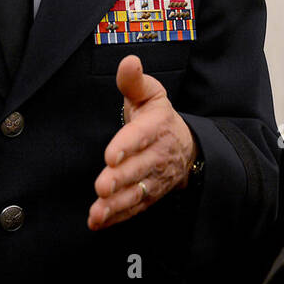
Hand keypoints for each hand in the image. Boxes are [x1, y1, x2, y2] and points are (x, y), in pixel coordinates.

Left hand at [88, 55, 195, 230]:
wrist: (185, 146)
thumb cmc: (157, 116)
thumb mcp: (150, 94)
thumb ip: (134, 81)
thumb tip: (129, 61)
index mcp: (156, 125)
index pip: (141, 135)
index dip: (127, 145)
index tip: (111, 154)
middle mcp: (157, 154)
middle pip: (139, 168)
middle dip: (121, 178)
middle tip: (102, 186)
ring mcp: (155, 178)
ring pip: (137, 192)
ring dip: (117, 203)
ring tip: (98, 211)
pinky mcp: (150, 195)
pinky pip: (135, 208)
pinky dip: (117, 217)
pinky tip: (98, 222)